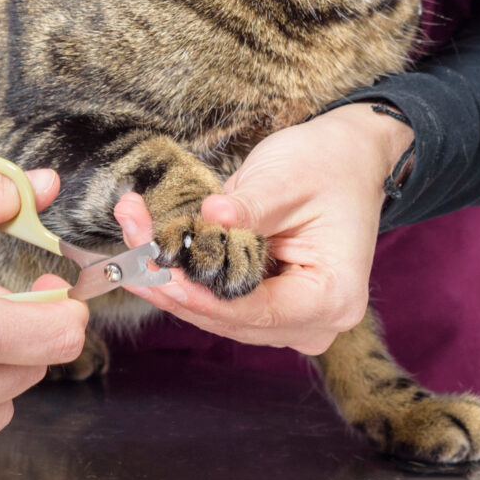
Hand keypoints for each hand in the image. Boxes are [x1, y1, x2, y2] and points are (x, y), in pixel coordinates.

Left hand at [116, 104, 407, 356]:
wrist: (350, 158)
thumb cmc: (329, 165)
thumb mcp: (287, 178)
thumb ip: (248, 206)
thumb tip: (209, 218)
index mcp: (333, 297)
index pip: (257, 312)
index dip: (202, 298)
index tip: (159, 274)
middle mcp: (315, 321)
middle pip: (231, 320)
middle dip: (175, 287)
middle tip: (129, 254)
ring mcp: (293, 318)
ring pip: (219, 314)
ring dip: (172, 281)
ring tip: (132, 241)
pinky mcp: (272, 304)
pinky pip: (222, 300)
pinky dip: (188, 277)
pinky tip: (152, 249)